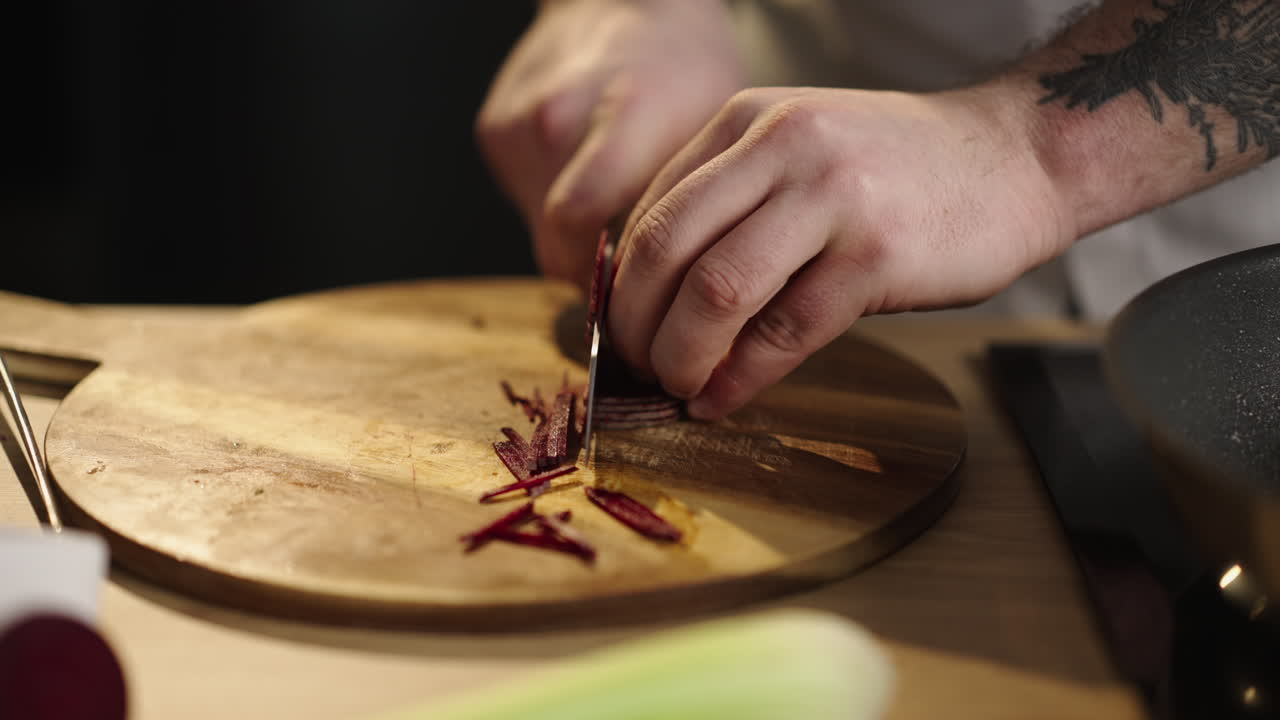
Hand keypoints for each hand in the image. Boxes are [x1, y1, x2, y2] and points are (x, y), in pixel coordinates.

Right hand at [475, 0, 743, 286]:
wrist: (629, 4)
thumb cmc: (683, 71)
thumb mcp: (711, 139)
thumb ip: (685, 216)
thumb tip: (671, 298)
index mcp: (622, 116)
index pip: (580, 225)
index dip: (603, 279)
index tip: (636, 297)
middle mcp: (556, 117)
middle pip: (554, 242)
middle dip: (592, 268)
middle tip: (634, 271)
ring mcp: (516, 122)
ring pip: (536, 227)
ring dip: (573, 237)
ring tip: (616, 208)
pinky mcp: (492, 129)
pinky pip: (523, 198)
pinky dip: (553, 203)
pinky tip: (587, 175)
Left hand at [609, 84, 1072, 418]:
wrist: (1015, 157)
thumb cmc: (899, 169)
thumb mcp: (798, 154)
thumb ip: (729, 202)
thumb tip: (654, 292)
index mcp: (746, 121)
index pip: (650, 211)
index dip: (621, 285)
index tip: (619, 331)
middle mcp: (779, 147)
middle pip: (663, 249)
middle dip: (633, 324)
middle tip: (633, 367)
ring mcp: (830, 198)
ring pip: (714, 291)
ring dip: (680, 355)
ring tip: (676, 386)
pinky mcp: (876, 256)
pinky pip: (784, 331)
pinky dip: (740, 376)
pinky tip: (723, 398)